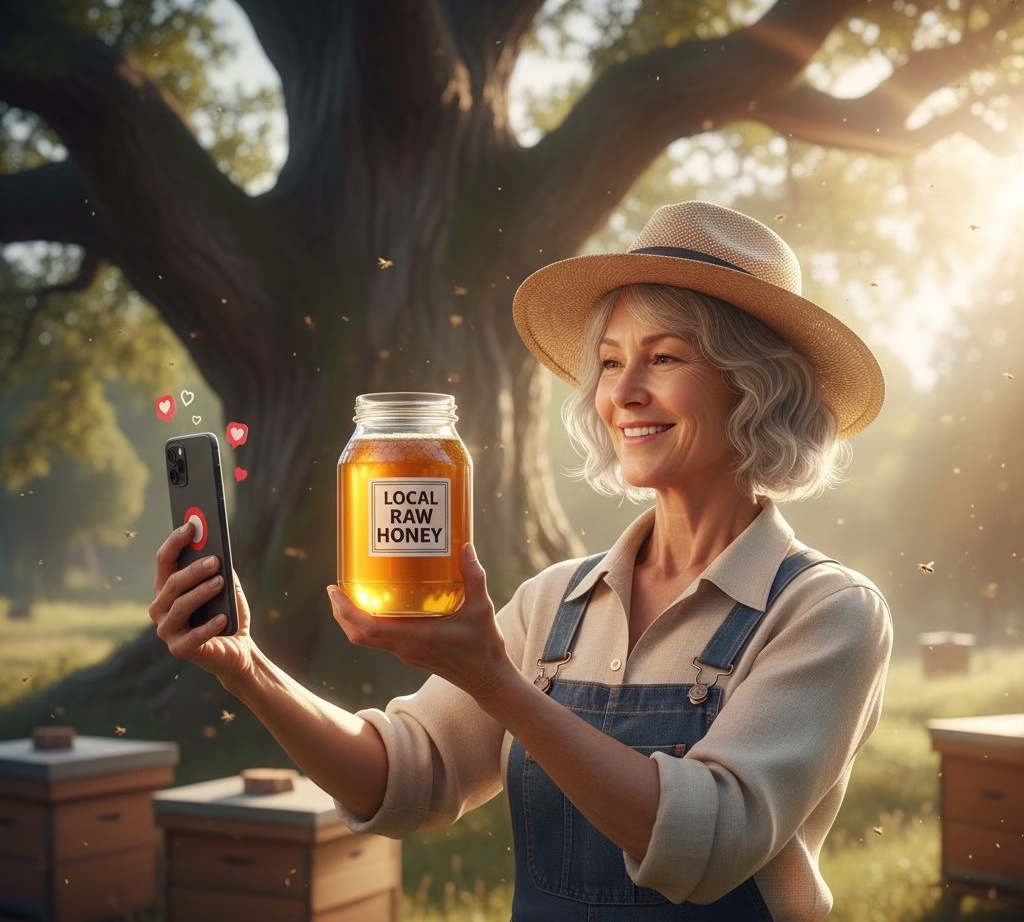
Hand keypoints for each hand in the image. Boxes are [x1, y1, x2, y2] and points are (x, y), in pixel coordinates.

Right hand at [148, 522, 254, 682]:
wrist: (237, 649)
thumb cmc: (227, 612)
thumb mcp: (226, 587)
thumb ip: (219, 569)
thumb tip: (216, 550)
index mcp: (167, 588)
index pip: (164, 560)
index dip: (176, 541)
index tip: (191, 526)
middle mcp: (160, 607)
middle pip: (172, 583)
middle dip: (193, 570)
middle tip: (215, 560)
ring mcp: (166, 630)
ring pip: (180, 605)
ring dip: (201, 592)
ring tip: (221, 582)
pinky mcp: (179, 649)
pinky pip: (193, 636)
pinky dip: (209, 626)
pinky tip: (223, 617)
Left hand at [328, 544, 517, 700]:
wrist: (487, 678)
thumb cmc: (484, 645)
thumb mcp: (482, 608)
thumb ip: (474, 577)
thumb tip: (466, 547)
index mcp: (416, 637)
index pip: (368, 629)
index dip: (346, 611)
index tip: (334, 591)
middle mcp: (405, 648)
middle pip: (358, 635)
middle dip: (341, 614)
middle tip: (335, 589)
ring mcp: (406, 653)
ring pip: (367, 640)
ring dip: (353, 620)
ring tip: (351, 594)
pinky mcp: (410, 654)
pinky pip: (380, 640)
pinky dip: (370, 623)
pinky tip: (380, 604)